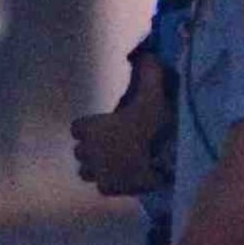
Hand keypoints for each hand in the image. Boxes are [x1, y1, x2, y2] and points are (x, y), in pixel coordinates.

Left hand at [71, 66, 173, 196]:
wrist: (166, 160)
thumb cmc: (154, 124)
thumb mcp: (152, 93)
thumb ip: (147, 72)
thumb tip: (147, 55)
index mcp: (90, 128)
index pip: (77, 128)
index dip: (90, 126)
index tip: (105, 125)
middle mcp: (87, 152)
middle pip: (81, 151)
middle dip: (93, 148)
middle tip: (115, 144)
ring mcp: (97, 173)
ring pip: (87, 171)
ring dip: (98, 167)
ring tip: (117, 163)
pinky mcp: (109, 190)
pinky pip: (104, 186)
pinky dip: (113, 183)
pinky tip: (127, 178)